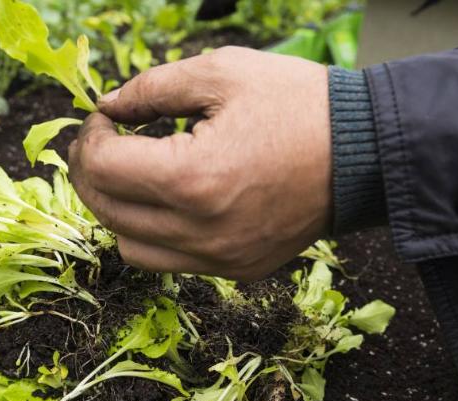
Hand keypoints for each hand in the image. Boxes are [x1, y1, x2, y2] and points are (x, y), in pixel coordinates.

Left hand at [69, 46, 331, 281]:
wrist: (366, 154)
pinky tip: (170, 199)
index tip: (105, 118)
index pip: (104, 169)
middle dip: (93, 172)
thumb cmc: (300, 106)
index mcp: (194, 179)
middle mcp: (201, 231)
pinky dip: (154, 233)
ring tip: (136, 173)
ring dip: (118, 208)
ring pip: (130, 246)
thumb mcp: (223, 73)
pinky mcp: (237, 270)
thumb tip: (107, 107)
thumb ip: (152, 88)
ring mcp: (220, 258)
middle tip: (107, 141)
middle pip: (107, 210)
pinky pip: (169, 262)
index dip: (91, 137)